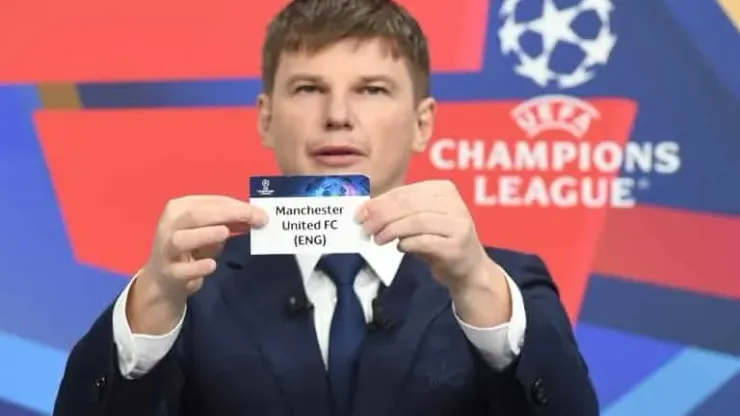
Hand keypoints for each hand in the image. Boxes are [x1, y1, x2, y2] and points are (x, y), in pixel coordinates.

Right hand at [141, 195, 267, 300]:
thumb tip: (256, 216)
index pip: (209, 202)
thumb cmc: (190, 247)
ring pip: (181, 239)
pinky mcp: (168, 274)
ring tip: (225, 233)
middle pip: (195, 215)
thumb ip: (227, 222)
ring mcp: (166, 250)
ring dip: (205, 235)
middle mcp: (169, 226)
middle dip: (228, 215)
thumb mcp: (207, 230)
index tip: (260, 212)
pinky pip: (181, 270)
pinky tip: (212, 265)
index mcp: (179, 208)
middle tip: (255, 219)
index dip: (236, 205)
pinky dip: (197, 267)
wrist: (164, 279)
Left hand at [356, 180, 487, 288]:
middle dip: (382, 216)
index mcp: (443, 189)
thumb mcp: (420, 220)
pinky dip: (407, 243)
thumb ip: (398, 212)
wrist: (468, 268)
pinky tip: (399, 248)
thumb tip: (366, 210)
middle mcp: (454, 203)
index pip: (405, 192)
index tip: (360, 214)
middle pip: (409, 205)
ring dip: (391, 230)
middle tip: (365, 228)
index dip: (379, 202)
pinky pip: (425, 241)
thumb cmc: (438, 240)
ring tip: (378, 239)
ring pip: (416, 221)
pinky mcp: (457, 245)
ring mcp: (459, 224)